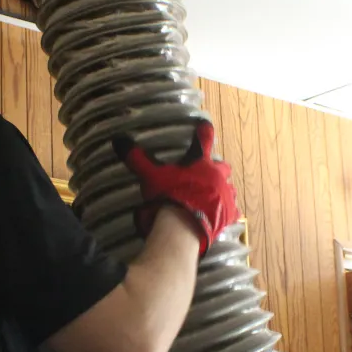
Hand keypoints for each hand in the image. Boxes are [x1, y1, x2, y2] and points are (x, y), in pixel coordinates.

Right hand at [113, 120, 237, 255]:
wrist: (183, 228)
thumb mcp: (150, 176)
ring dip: (221, 189)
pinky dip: (227, 211)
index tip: (205, 124)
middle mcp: (218, 176)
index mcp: (201, 163)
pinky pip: (232, 210)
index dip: (203, 131)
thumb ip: (136, 158)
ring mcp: (226, 196)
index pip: (204, 140)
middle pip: (222, 166)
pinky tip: (222, 215)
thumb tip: (118, 140)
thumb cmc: (168, 197)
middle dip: (215, 168)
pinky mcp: (229, 215)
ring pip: (228, 188)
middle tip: (206, 172)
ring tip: (213, 195)